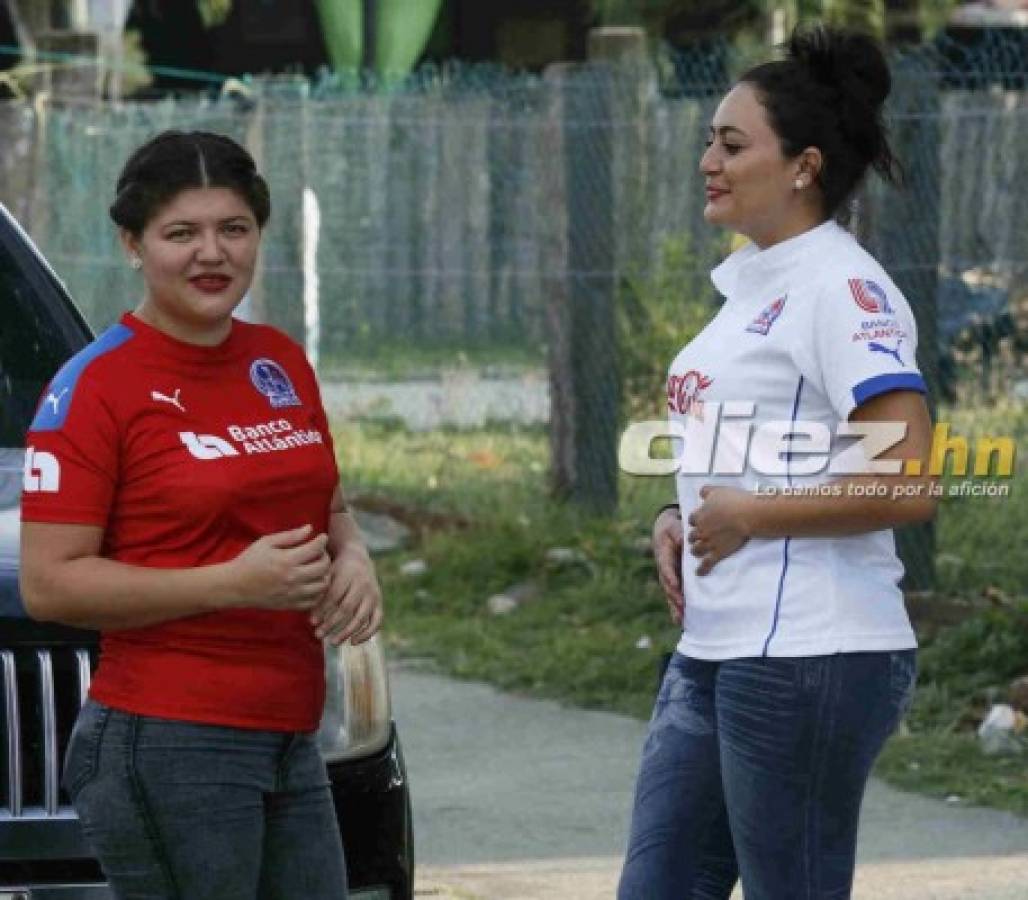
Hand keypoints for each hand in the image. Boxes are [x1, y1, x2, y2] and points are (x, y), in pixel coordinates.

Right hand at [229, 525, 330, 609]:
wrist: (234, 586)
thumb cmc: (249, 561)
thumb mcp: (266, 543)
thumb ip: (290, 536)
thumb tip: (310, 529)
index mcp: (287, 561)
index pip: (316, 549)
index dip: (322, 540)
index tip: (322, 537)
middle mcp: (293, 578)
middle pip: (323, 567)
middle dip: (326, 556)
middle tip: (320, 552)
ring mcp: (293, 594)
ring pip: (323, 585)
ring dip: (325, 574)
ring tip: (318, 567)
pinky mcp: (291, 605)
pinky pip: (314, 600)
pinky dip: (318, 591)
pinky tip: (312, 583)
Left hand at [310, 544, 382, 644]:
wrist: (357, 557)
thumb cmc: (335, 569)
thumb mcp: (326, 573)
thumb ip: (319, 589)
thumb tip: (309, 615)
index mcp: (348, 575)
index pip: (334, 596)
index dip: (322, 610)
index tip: (311, 622)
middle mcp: (362, 584)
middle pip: (347, 608)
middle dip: (331, 624)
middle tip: (318, 635)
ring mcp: (372, 594)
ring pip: (361, 616)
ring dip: (346, 631)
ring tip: (332, 642)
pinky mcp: (378, 602)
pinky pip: (376, 620)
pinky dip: (367, 633)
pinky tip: (353, 642)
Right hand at [653, 508, 684, 624]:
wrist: (667, 529)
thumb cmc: (672, 528)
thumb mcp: (674, 527)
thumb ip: (679, 534)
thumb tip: (684, 542)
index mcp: (663, 554)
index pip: (666, 566)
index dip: (670, 576)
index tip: (674, 585)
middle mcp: (664, 568)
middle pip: (667, 585)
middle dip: (674, 597)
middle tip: (681, 607)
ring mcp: (668, 576)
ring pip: (670, 594)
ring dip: (675, 607)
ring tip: (681, 620)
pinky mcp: (674, 581)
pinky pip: (675, 595)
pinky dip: (677, 608)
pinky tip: (681, 621)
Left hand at [687, 486, 753, 575]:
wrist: (748, 515)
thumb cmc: (734, 501)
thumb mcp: (718, 491)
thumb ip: (706, 491)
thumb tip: (701, 493)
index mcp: (700, 515)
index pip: (691, 519)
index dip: (695, 521)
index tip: (698, 522)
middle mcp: (701, 530)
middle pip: (691, 536)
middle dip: (693, 537)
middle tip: (698, 537)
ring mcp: (708, 543)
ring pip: (696, 549)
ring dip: (696, 550)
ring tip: (697, 552)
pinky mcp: (718, 552)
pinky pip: (706, 563)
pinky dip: (702, 569)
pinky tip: (699, 573)